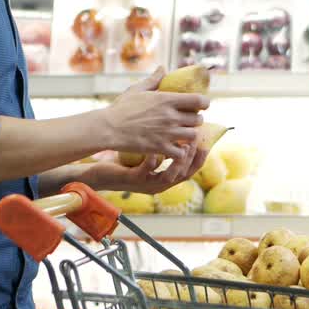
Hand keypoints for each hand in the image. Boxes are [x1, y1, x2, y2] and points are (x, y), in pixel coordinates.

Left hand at [88, 143, 207, 194]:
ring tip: (182, 143)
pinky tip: (155, 150)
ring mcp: (147, 184)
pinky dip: (153, 161)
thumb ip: (161, 145)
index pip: (189, 171)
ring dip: (177, 160)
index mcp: (164, 178)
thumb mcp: (147, 155)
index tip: (207, 142)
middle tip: (197, 140)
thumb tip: (175, 123)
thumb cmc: (124, 162)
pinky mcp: (134, 179)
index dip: (200, 158)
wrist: (101, 174)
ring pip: (169, 176)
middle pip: (184, 175)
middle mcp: (159, 184)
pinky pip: (147, 171)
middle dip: (193, 158)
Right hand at [100, 67, 208, 162]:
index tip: (201, 105)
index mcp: (167, 99)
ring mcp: (167, 133)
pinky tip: (175, 149)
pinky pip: (181, 153)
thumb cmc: (121, 108)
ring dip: (189, 136)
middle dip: (196, 120)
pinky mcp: (160, 148)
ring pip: (193, 136)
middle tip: (189, 121)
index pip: (199, 100)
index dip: (204, 103)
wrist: (108, 128)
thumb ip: (153, 80)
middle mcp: (170, 116)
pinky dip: (181, 152)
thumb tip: (163, 68)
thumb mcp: (137, 90)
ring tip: (183, 135)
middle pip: (198, 119)